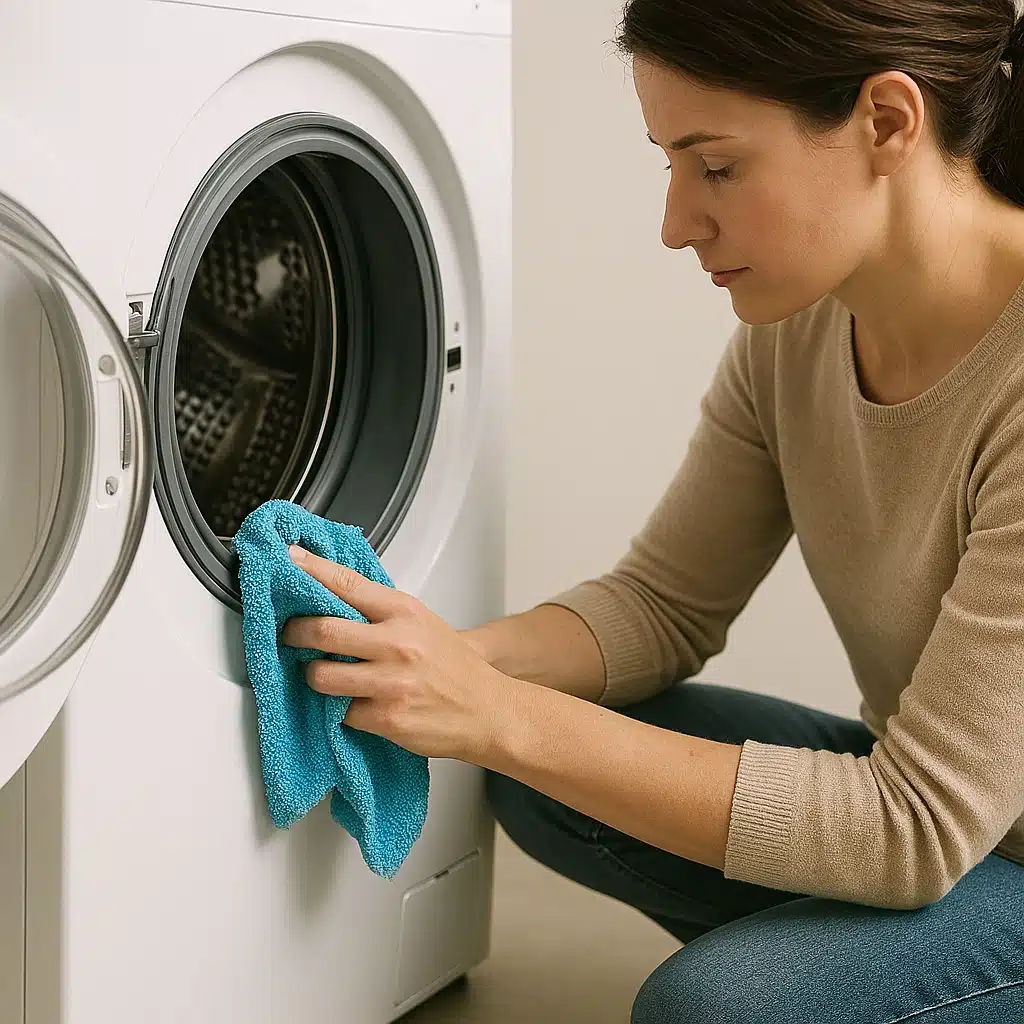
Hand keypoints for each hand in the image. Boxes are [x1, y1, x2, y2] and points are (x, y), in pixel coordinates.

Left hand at [281, 545, 518, 762]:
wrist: (489, 711)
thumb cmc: (454, 668)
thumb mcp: (423, 623)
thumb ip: (381, 611)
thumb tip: (332, 597)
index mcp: (405, 612)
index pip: (348, 583)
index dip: (311, 570)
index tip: (287, 559)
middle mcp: (398, 643)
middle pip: (323, 630)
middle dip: (295, 633)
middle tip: (290, 635)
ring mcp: (392, 682)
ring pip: (322, 676)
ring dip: (315, 677)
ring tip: (326, 676)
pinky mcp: (387, 718)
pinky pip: (341, 712)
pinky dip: (342, 711)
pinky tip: (359, 705)